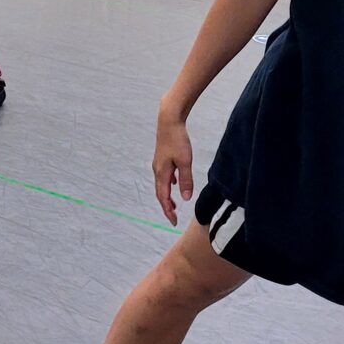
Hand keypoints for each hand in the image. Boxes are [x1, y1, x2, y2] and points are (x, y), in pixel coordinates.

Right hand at [153, 111, 194, 226]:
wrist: (169, 122)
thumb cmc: (177, 140)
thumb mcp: (185, 161)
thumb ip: (186, 180)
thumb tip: (185, 198)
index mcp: (162, 173)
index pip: (164, 197)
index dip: (168, 211)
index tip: (174, 221)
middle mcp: (157, 170)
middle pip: (160, 193)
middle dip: (166, 206)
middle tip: (173, 218)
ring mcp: (159, 164)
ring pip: (162, 185)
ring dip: (167, 196)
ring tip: (174, 205)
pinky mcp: (162, 158)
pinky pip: (164, 176)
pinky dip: (168, 185)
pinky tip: (175, 184)